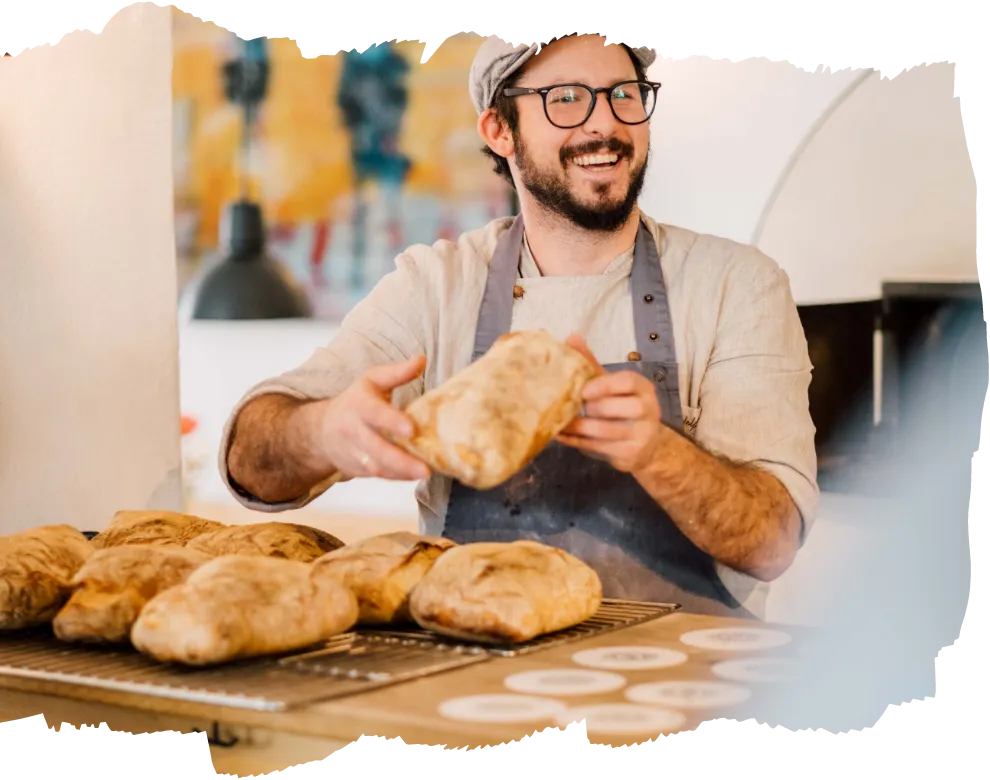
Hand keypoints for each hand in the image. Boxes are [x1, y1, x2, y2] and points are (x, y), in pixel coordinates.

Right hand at [312, 356, 431, 480]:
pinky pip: (378, 476)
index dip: (391, 421)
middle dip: (400, 460)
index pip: (374, 413)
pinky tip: (414, 476)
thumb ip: (397, 373)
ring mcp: (353, 452)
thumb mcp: (372, 380)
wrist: (320, 430)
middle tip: (426, 468)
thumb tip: (422, 360)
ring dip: (401, 472)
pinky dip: (397, 477)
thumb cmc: (355, 401)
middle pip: (376, 448)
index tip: (411, 429)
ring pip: (376, 467)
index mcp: (358, 404)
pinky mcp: (357, 469)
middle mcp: (353, 430)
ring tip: (425, 473)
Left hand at [555, 334, 664, 473]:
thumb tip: (571, 337)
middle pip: (620, 408)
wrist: (647, 445)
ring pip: (606, 431)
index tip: (583, 391)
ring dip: (578, 428)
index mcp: (643, 388)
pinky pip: (600, 448)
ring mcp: (642, 434)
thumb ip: (591, 364)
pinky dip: (578, 443)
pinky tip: (563, 437)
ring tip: (559, 423)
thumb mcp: (611, 385)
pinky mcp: (631, 455)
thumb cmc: (623, 408)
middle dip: (592, 409)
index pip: (628, 381)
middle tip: (572, 408)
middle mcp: (648, 410)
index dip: (605, 385)